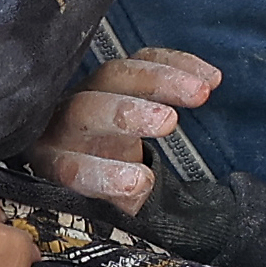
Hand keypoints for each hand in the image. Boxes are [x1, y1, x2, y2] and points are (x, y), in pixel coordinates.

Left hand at [25, 48, 221, 211]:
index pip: (72, 168)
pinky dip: (178, 64)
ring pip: (118, 75)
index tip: (142, 182)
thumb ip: (121, 204)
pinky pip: (144, 60)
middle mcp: (63, 122)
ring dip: (161, 79)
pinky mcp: (116, 74)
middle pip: (88, 109)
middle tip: (169, 122)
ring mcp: (88, 91)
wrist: (91, 157)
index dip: (104, 174)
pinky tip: (212, 78)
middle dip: (127, 114)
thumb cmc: (100, 187)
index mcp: (53, 163)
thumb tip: (138, 193)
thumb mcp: (106, 207)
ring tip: (201, 92)